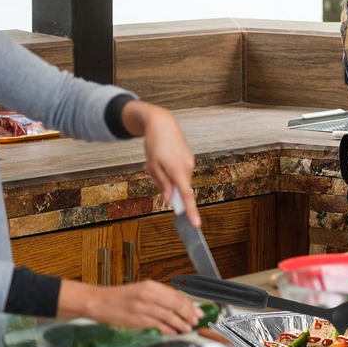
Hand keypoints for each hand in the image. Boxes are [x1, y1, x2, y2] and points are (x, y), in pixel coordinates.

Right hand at [60, 278, 202, 334]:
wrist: (99, 302)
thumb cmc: (120, 297)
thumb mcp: (141, 291)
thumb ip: (159, 297)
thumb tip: (179, 306)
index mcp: (150, 286)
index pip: (176, 295)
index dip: (189, 304)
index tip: (197, 311)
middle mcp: (147, 295)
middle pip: (175, 305)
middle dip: (188, 314)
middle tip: (194, 321)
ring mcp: (142, 308)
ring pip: (168, 317)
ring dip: (180, 324)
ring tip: (186, 328)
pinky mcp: (137, 320)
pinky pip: (157, 325)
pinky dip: (167, 329)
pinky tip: (173, 332)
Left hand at [121, 101, 199, 225]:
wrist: (162, 122)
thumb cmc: (155, 143)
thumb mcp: (153, 165)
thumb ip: (163, 183)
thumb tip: (169, 198)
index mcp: (178, 170)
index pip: (187, 196)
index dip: (191, 211)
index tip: (196, 223)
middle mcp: (187, 168)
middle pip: (178, 188)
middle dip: (164, 185)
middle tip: (151, 170)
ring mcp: (189, 163)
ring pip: (177, 180)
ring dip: (165, 176)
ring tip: (154, 161)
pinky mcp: (188, 159)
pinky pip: (178, 172)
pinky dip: (169, 170)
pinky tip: (160, 158)